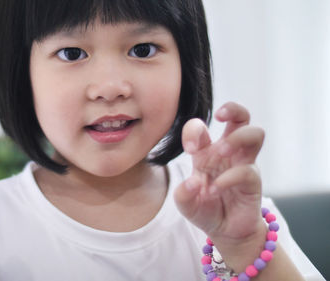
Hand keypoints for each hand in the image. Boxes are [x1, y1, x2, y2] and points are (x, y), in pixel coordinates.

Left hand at [174, 102, 264, 244]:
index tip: (189, 148)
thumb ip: (182, 193)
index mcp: (206, 152)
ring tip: (221, 152)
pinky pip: (247, 170)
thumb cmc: (204, 209)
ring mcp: (243, 164)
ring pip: (255, 133)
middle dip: (232, 109)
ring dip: (237, 138)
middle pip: (241, 116)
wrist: (225, 231)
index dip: (194, 129)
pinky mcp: (253, 181)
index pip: (201, 127)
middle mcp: (227, 153)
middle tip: (219, 117)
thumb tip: (192, 182)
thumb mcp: (185, 203)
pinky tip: (215, 189)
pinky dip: (228, 178)